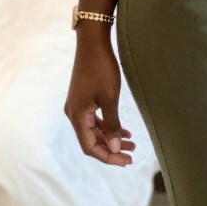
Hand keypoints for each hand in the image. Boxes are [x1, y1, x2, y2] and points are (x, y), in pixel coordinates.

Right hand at [64, 41, 135, 165]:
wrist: (93, 43)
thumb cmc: (101, 69)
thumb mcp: (109, 99)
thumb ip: (112, 125)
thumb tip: (115, 148)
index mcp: (77, 116)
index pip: (90, 147)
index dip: (108, 157)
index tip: (127, 161)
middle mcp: (74, 114)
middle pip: (91, 141)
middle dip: (111, 150)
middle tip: (132, 156)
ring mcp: (78, 106)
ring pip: (94, 131)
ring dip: (111, 139)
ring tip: (132, 144)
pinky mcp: (84, 99)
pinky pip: (95, 120)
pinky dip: (108, 127)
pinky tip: (125, 131)